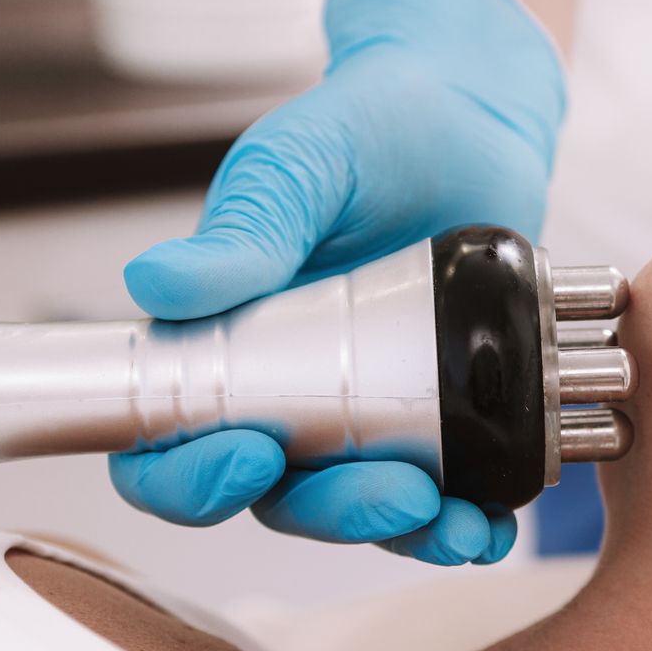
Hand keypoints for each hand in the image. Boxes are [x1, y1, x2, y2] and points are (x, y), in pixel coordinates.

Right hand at [110, 0, 563, 563]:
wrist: (467, 118)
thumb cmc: (360, 132)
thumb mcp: (297, 166)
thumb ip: (244, 228)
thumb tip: (157, 287)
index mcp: (219, 351)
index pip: (165, 448)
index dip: (189, 479)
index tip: (246, 454)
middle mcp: (286, 401)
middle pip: (276, 501)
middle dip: (331, 514)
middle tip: (392, 491)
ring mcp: (367, 419)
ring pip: (361, 513)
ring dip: (404, 532)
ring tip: (458, 526)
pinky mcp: (443, 424)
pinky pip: (445, 500)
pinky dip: (467, 527)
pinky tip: (494, 528)